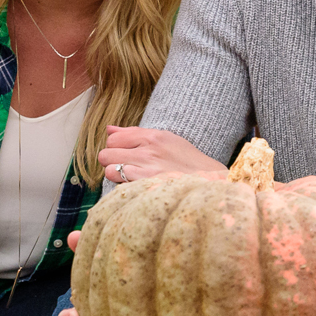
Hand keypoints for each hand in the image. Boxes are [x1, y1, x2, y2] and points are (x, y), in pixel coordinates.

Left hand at [99, 126, 224, 183]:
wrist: (210, 183)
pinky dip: (123, 187)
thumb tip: (109, 128)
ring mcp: (147, 170)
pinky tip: (136, 187)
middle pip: (106, 153)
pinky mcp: (147, 187)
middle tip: (127, 167)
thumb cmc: (187, 162)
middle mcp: (149, 151)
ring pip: (109, 170)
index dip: (115, 147)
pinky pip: (119, 184)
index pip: (113, 138)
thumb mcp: (166, 139)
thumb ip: (135, 133)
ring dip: (116, 175)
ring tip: (130, 178)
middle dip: (112, 161)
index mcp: (154, 137)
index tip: (125, 154)